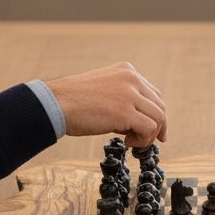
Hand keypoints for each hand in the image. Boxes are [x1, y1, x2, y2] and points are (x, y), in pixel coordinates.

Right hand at [46, 62, 166, 147]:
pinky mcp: (125, 112)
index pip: (153, 93)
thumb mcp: (103, 91)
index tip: (153, 131)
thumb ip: (123, 98)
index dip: (155, 114)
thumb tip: (138, 121)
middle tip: (145, 142)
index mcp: (127, 71)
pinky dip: (143, 140)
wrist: (55, 104)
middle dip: (158, 127)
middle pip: (159, 105)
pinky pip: (149, 128)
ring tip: (131, 142)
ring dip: (148, 136)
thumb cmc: (73, 102)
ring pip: (158, 118)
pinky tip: (127, 143)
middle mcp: (132, 78)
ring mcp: (129, 94)